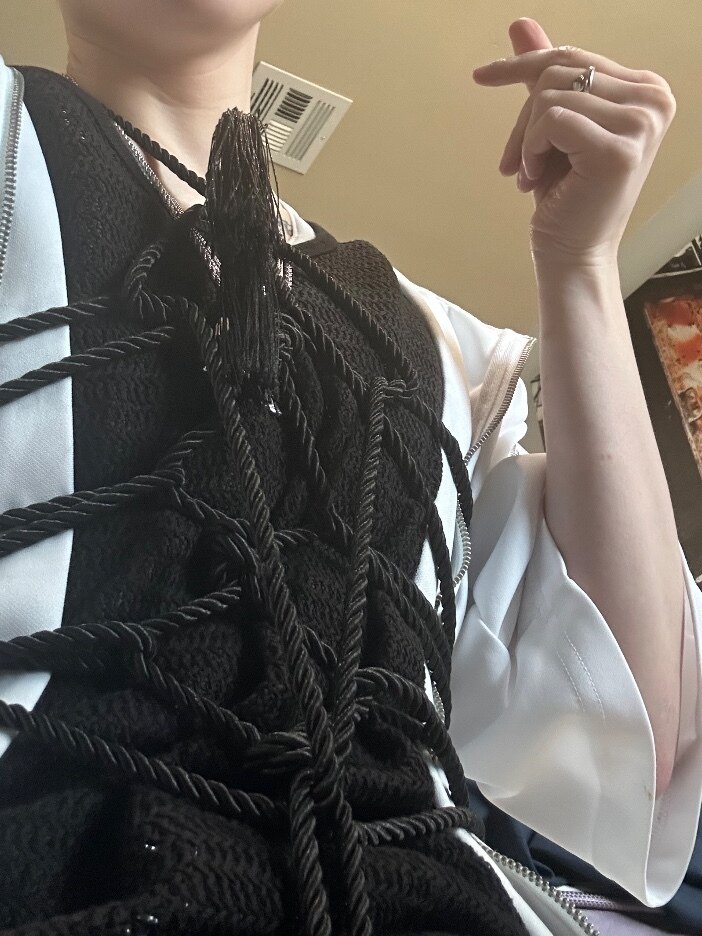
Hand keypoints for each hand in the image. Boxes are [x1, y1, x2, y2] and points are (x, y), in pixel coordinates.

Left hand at [472, 18, 676, 265]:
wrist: (572, 254)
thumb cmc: (565, 196)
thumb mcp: (551, 126)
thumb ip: (545, 73)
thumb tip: (519, 23)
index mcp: (647, 89)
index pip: (574, 57)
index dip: (523, 66)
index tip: (482, 76)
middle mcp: (654, 99)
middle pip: (560, 71)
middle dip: (523, 117)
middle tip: (514, 163)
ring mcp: (642, 123)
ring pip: (551, 94)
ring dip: (527, 139)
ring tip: (532, 174)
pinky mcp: (618, 149)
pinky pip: (551, 118)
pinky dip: (531, 149)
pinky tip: (536, 180)